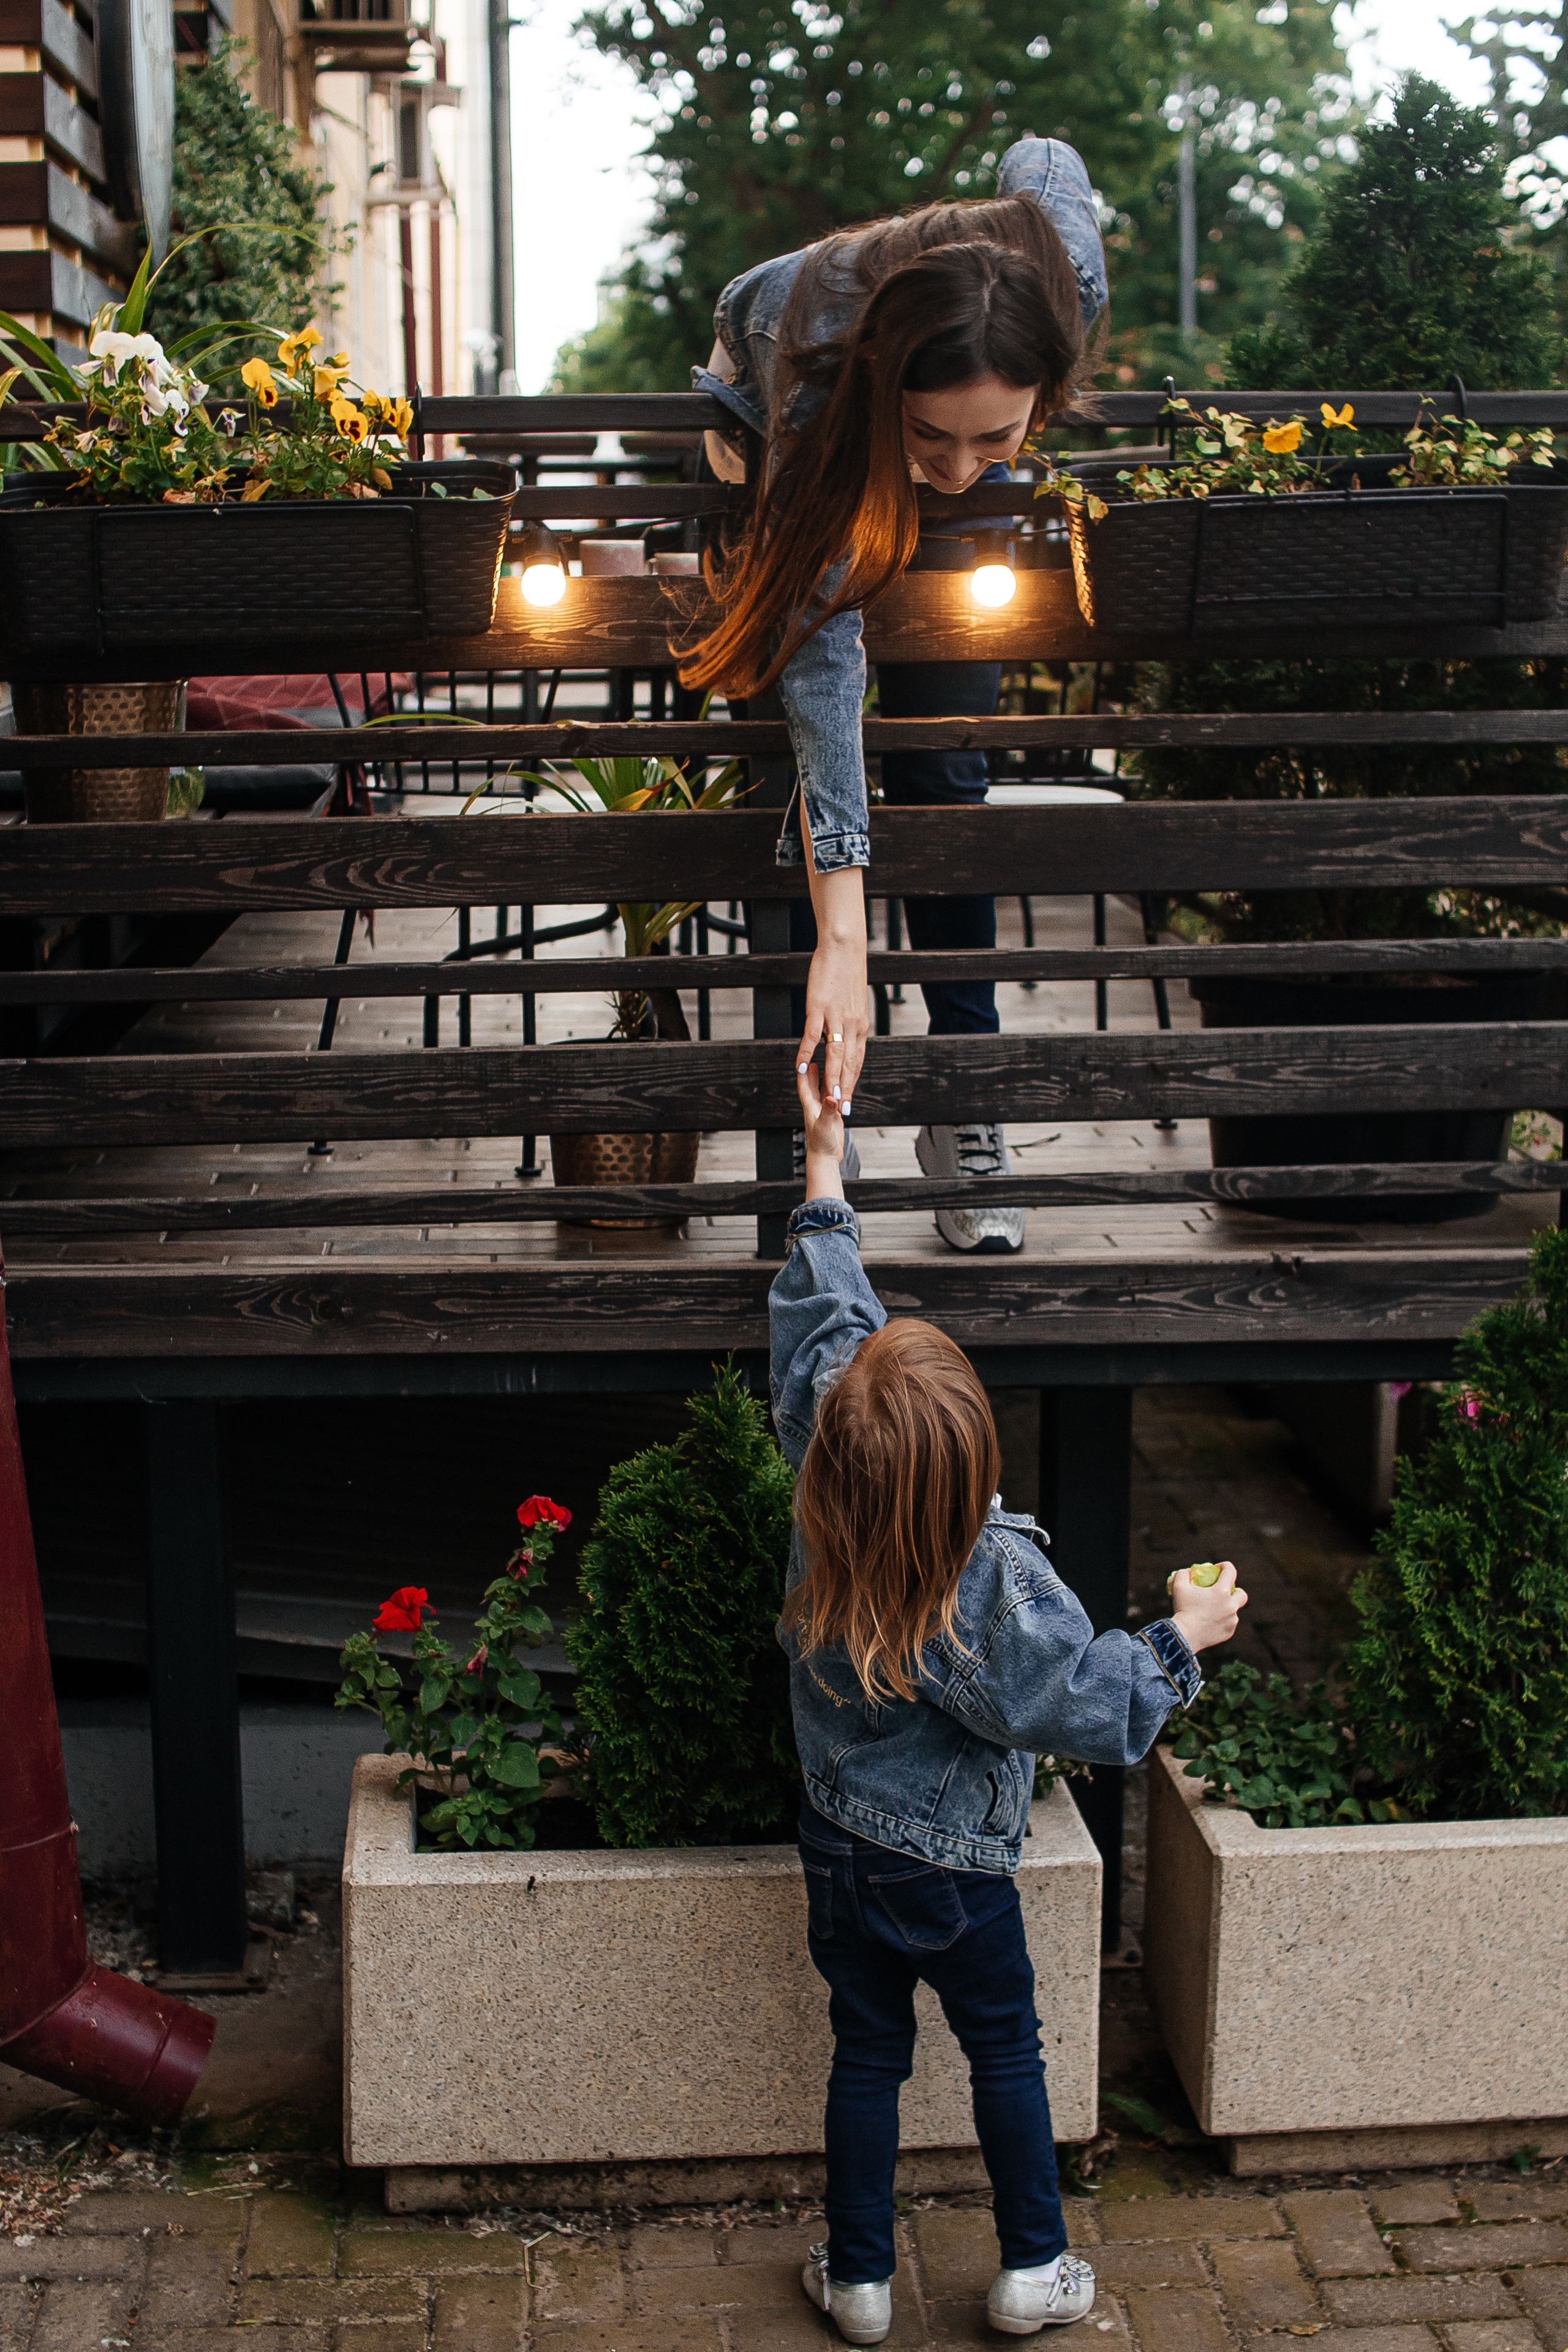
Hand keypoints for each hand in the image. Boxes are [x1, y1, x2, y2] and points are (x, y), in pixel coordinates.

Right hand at [795, 868, 867, 1116]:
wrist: (844, 949)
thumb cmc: (846, 974)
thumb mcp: (852, 1003)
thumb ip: (848, 1024)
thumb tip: (842, 1039)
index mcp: (860, 1025)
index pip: (858, 1060)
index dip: (853, 1082)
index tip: (848, 1101)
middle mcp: (852, 1024)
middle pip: (849, 1062)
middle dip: (845, 1088)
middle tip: (841, 1110)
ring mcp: (836, 1016)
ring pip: (834, 1053)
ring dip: (831, 1077)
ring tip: (827, 1097)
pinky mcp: (819, 1007)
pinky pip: (813, 1035)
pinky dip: (807, 1052)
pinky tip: (801, 1067)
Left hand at [796, 1061, 844, 1198]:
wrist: (825, 1158)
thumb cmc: (821, 1144)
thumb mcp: (825, 1125)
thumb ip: (828, 1111)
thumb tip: (831, 1098)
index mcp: (810, 1107)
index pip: (805, 1087)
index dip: (803, 1074)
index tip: (803, 1061)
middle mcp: (816, 1108)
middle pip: (813, 1086)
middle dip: (813, 1073)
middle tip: (815, 1058)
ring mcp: (824, 1112)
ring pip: (824, 1091)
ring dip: (825, 1080)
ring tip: (827, 1067)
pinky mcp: (832, 1117)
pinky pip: (833, 1099)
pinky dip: (835, 1091)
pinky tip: (837, 1086)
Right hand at [1168, 1561, 1246, 1654]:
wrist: (1185, 1635)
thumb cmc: (1182, 1609)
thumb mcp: (1178, 1586)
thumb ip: (1183, 1574)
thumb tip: (1189, 1571)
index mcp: (1221, 1592)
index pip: (1230, 1571)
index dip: (1224, 1566)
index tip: (1216, 1569)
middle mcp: (1231, 1605)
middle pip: (1241, 1594)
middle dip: (1235, 1590)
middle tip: (1222, 1592)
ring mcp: (1232, 1620)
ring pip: (1233, 1611)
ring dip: (1226, 1608)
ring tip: (1212, 1610)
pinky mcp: (1229, 1632)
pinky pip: (1228, 1624)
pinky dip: (1222, 1621)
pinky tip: (1210, 1622)